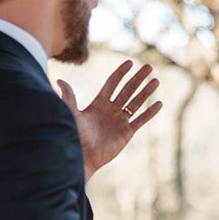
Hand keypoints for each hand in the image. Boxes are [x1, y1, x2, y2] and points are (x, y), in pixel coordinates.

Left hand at [59, 61, 160, 179]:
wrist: (83, 156)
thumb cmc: (74, 136)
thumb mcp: (71, 114)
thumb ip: (69, 97)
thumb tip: (60, 80)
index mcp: (99, 103)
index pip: (113, 83)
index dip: (121, 73)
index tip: (130, 63)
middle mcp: (111, 110)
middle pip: (127, 90)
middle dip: (138, 78)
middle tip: (149, 67)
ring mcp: (120, 121)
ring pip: (136, 102)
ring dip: (146, 92)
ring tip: (156, 81)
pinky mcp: (127, 132)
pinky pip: (141, 120)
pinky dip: (150, 112)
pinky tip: (159, 103)